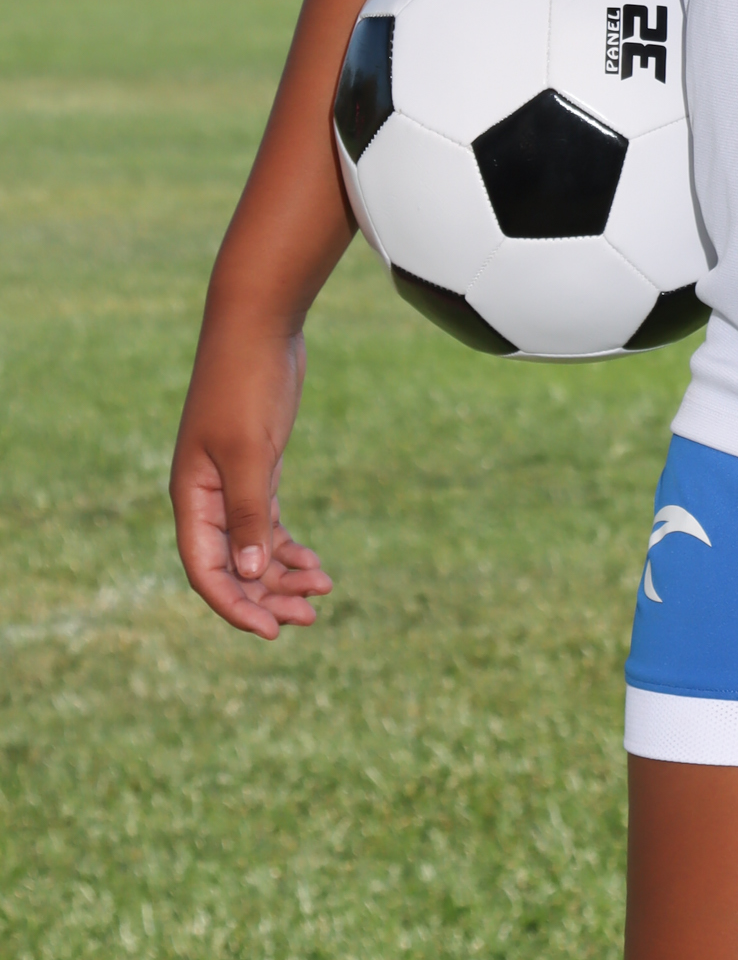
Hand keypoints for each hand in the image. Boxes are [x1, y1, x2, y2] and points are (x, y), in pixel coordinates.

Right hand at [170, 323, 332, 637]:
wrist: (259, 327)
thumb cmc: (246, 385)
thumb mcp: (250, 451)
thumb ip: (248, 511)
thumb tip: (247, 572)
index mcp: (192, 498)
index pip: (206, 570)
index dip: (235, 605)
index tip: (271, 631)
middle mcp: (207, 498)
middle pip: (232, 566)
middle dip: (268, 595)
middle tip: (310, 616)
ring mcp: (232, 484)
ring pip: (253, 547)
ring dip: (283, 573)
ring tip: (323, 591)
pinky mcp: (258, 468)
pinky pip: (268, 522)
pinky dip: (288, 545)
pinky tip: (315, 562)